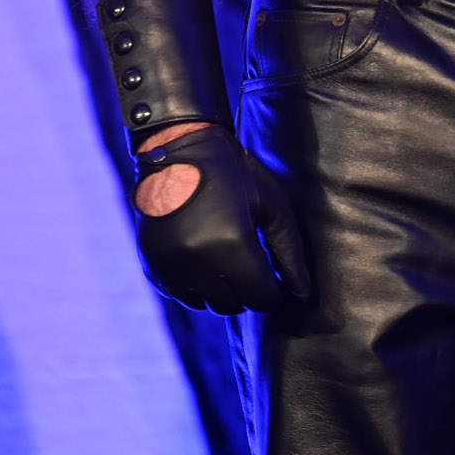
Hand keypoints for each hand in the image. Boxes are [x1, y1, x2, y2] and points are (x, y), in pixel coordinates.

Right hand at [131, 123, 309, 312]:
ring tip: (226, 260)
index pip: (261, 297)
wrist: (180, 149)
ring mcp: (172, 265)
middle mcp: (200, 261)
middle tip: (251, 266)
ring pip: (206, 304)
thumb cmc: (233, 174)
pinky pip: (181, 295)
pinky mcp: (152, 265)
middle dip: (248, 291)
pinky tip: (202, 258)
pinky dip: (195, 286)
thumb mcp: (271, 204)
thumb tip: (303, 294)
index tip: (277, 283)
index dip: (274, 293)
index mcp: (234, 243)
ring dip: (221, 291)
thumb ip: (289, 251)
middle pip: (233, 305)